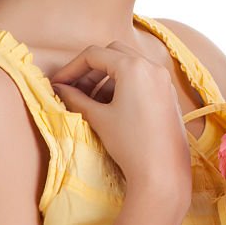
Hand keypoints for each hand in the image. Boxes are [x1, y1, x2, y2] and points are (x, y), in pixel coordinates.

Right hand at [50, 42, 191, 199]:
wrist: (162, 170)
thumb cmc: (130, 143)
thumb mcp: (99, 118)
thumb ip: (76, 99)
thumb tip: (60, 89)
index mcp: (134, 67)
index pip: (94, 55)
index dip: (71, 68)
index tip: (58, 84)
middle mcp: (152, 66)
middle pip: (113, 53)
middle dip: (90, 69)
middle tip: (74, 90)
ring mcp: (163, 79)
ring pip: (129, 65)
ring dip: (106, 78)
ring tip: (91, 103)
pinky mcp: (168, 93)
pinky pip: (142, 78)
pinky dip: (123, 85)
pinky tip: (111, 107)